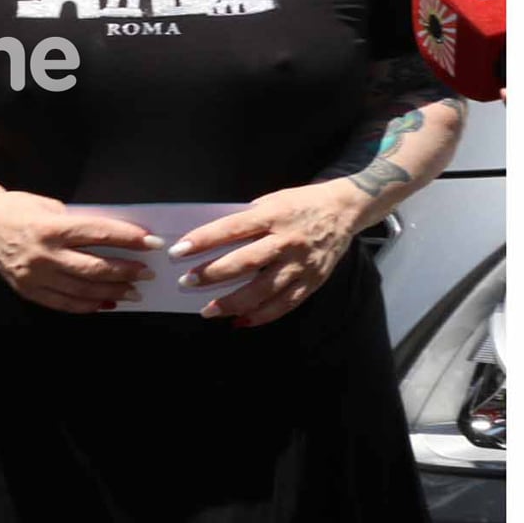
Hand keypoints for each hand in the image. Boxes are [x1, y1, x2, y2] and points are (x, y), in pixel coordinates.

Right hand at [0, 193, 155, 313]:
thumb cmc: (18, 208)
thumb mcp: (50, 206)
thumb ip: (77, 223)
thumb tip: (112, 239)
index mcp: (50, 227)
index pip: (99, 234)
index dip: (129, 239)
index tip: (151, 243)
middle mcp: (43, 254)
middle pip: (94, 267)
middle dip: (126, 271)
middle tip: (147, 273)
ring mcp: (35, 275)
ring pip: (82, 290)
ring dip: (112, 292)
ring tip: (132, 291)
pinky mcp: (28, 290)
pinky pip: (63, 303)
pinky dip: (88, 305)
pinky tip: (105, 302)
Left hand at [171, 179, 365, 326]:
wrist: (344, 210)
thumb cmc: (299, 203)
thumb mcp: (270, 201)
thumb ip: (245, 219)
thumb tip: (211, 239)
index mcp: (272, 216)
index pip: (231, 228)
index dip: (203, 240)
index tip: (179, 251)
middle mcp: (286, 241)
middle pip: (245, 262)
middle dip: (213, 274)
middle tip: (187, 281)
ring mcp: (301, 264)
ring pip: (264, 290)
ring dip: (234, 303)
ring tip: (209, 311)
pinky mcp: (313, 281)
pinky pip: (285, 304)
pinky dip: (261, 316)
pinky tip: (241, 321)